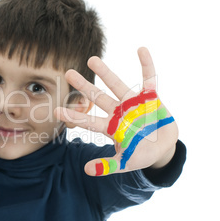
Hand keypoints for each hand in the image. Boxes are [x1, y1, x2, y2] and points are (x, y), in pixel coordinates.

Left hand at [55, 48, 178, 175]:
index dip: (73, 116)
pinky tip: (141, 49)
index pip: (88, 121)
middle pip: (97, 97)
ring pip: (116, 85)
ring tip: (92, 59)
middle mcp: (118, 112)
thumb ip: (107, 165)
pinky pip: (149, 78)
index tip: (56, 111)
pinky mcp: (150, 97)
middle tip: (67, 72)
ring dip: (105, 73)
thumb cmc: (141, 154)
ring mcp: (133, 103)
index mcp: (110, 128)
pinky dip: (146, 65)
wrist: (163, 147)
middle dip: (83, 86)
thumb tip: (86, 170)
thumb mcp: (125, 162)